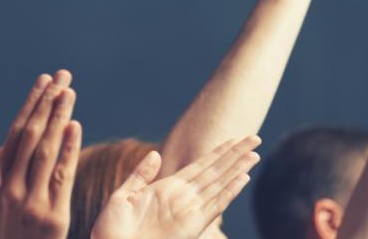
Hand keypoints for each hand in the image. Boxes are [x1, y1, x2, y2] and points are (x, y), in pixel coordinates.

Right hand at [0, 70, 80, 238]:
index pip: (15, 131)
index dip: (31, 104)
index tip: (44, 81)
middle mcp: (9, 186)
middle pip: (31, 133)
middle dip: (47, 100)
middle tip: (62, 75)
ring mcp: (31, 200)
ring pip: (46, 148)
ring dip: (58, 116)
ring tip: (69, 91)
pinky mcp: (52, 215)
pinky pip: (62, 175)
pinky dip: (69, 149)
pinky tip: (76, 126)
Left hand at [91, 136, 260, 238]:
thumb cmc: (112, 229)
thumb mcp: (123, 196)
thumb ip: (141, 175)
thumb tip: (156, 154)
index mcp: (166, 188)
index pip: (198, 166)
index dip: (216, 152)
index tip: (232, 139)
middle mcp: (182, 198)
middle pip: (215, 171)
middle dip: (234, 155)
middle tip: (253, 137)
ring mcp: (189, 211)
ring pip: (219, 184)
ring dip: (237, 168)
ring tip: (254, 153)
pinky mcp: (192, 225)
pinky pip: (215, 205)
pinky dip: (229, 192)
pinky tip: (242, 178)